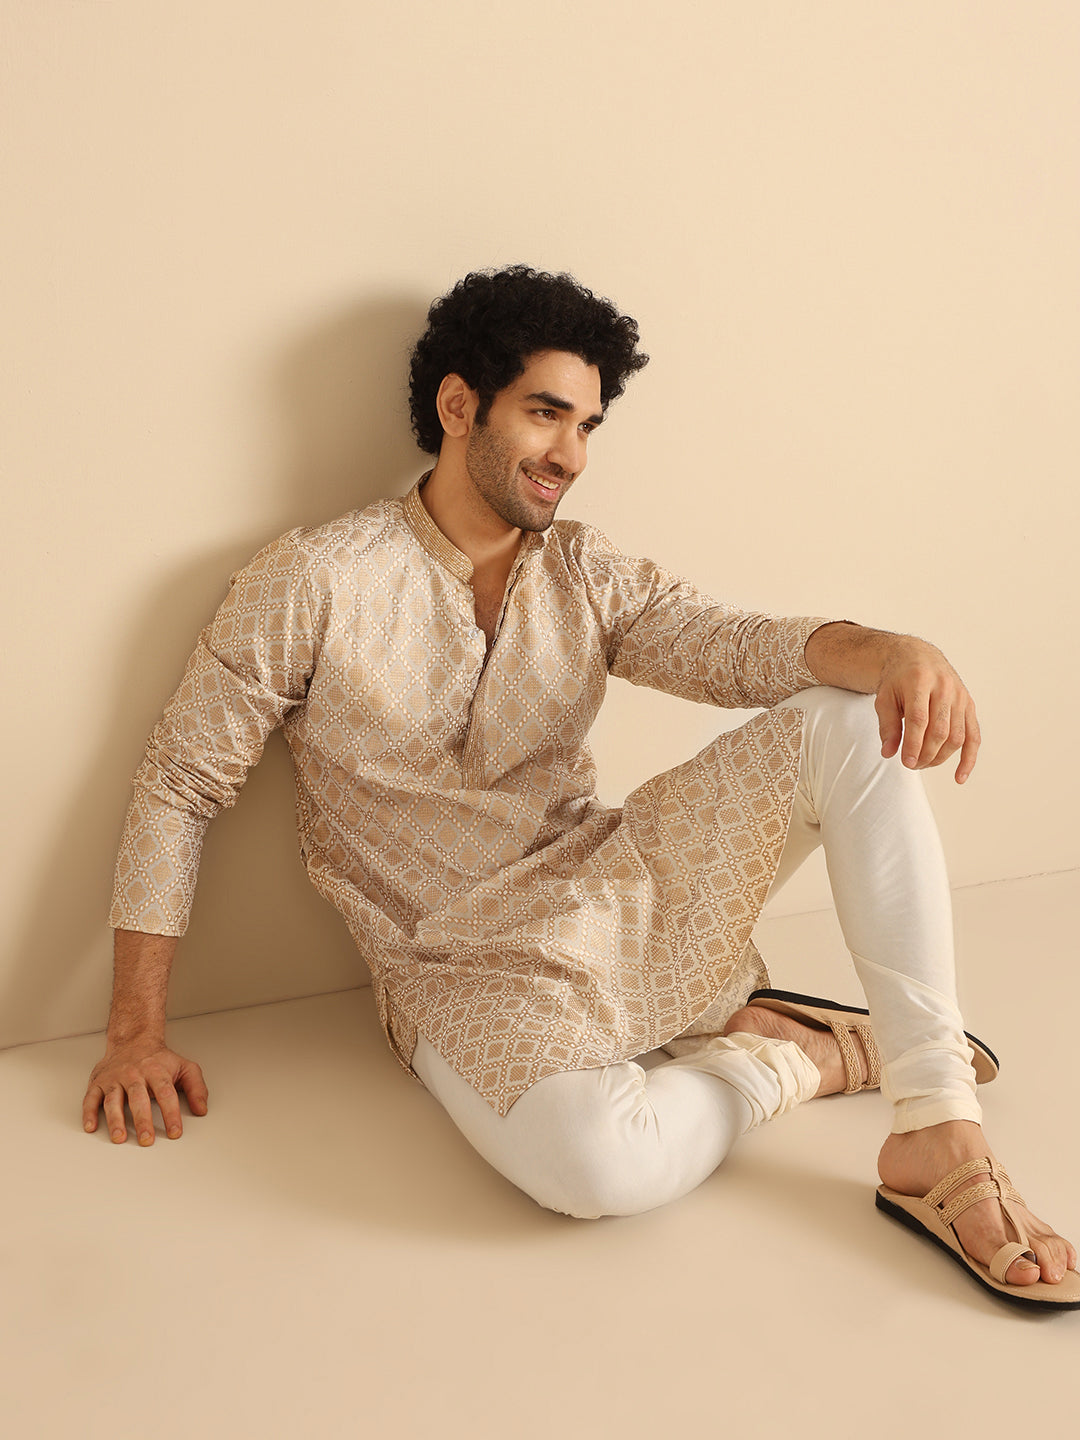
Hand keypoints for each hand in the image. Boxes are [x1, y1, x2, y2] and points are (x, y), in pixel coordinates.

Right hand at [82, 1042, 208, 1144]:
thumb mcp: (184, 1068)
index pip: (166, 1093)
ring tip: (119, 1138)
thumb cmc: (158, 1060)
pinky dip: (89, 1113)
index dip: (171, 1113)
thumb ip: (196, 1087)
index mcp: (156, 1071)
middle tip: (147, 1139)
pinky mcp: (98, 1083)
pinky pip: (91, 1098)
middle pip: (138, 1098)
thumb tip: (202, 1109)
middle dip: (143, 1120)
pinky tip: (91, 1126)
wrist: (133, 1040)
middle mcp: (134, 1074)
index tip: (175, 1131)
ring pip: (113, 1100)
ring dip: (115, 1120)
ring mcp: (114, 1079)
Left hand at [875, 638, 980, 782]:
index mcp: (920, 681)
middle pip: (940, 730)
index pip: (919, 718)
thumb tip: (888, 753)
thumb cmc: (898, 679)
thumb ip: (887, 725)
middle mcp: (944, 687)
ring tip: (923, 764)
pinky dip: (968, 758)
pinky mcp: (969, 705)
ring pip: (956, 736)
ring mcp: (960, 696)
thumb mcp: (884, 697)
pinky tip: (959, 776)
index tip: (906, 762)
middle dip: (925, 753)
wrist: (918, 658)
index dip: (913, 743)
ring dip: (940, 757)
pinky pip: (974, 736)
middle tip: (911, 764)